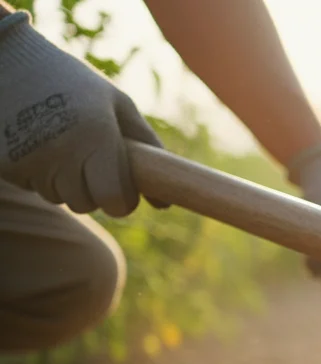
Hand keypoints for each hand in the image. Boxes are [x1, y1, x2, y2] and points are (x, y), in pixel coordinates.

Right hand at [0, 11, 163, 215]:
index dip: (123, 200)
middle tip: (90, 162)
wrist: (7, 60)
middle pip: (88, 204)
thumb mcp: (117, 103)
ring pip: (59, 198)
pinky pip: (33, 187)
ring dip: (65, 182)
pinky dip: (39, 174)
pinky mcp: (5, 164)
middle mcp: (62, 150)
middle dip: (95, 192)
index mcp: (96, 134)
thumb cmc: (73, 83)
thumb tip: (165, 204)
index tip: (123, 189)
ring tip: (61, 144)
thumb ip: (147, 148)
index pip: (116, 200)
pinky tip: (36, 143)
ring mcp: (29, 159)